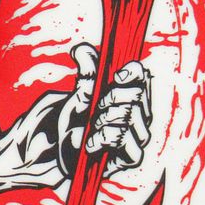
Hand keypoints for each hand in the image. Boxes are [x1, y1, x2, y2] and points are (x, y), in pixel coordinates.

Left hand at [56, 46, 151, 176]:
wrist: (62, 153)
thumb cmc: (75, 123)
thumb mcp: (79, 95)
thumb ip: (85, 74)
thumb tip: (81, 48)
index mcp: (130, 96)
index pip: (142, 76)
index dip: (133, 72)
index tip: (117, 76)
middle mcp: (141, 114)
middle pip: (136, 95)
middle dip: (110, 99)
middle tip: (96, 109)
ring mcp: (139, 135)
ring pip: (130, 116)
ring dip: (103, 120)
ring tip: (92, 128)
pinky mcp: (133, 155)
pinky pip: (124, 138)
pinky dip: (103, 138)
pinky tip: (90, 144)